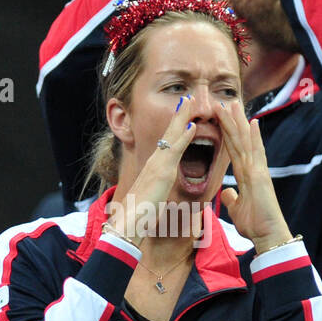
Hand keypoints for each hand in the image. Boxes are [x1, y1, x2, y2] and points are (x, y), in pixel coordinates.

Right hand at [107, 98, 200, 242]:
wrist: (129, 223)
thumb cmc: (140, 215)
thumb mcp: (152, 197)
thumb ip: (157, 189)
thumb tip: (158, 189)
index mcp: (154, 167)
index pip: (167, 142)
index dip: (175, 127)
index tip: (183, 114)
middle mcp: (155, 161)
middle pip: (168, 133)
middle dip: (178, 115)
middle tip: (187, 98)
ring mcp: (158, 165)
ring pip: (172, 136)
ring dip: (182, 117)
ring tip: (190, 102)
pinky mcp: (162, 172)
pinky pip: (175, 150)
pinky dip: (184, 137)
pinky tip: (192, 126)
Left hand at [215, 99, 291, 251]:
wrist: (268, 235)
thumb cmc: (255, 224)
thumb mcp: (237, 209)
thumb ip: (233, 198)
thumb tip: (228, 192)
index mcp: (245, 175)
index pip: (233, 149)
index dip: (226, 133)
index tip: (220, 117)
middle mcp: (252, 168)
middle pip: (239, 140)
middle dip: (231, 121)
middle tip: (224, 101)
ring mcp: (258, 170)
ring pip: (245, 142)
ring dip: (238, 123)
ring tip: (232, 104)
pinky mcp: (261, 176)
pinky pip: (256, 154)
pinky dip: (255, 138)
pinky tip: (253, 123)